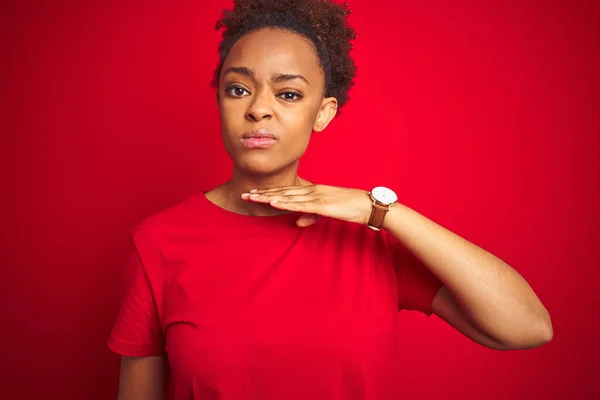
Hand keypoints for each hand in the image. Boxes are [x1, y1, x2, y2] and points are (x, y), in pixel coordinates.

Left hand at [241, 184, 372, 227]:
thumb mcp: (327, 213)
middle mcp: (311, 190)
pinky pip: (299, 204)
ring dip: (268, 196)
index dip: (270, 191)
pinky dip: (284, 202)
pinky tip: (273, 202)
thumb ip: (311, 216)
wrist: (367, 205)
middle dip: (262, 193)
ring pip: (287, 196)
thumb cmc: (350, 208)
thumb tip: (297, 223)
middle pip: (282, 191)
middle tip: (245, 194)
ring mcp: (315, 196)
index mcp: (312, 191)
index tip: (254, 192)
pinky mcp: (321, 204)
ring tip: (252, 197)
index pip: (287, 191)